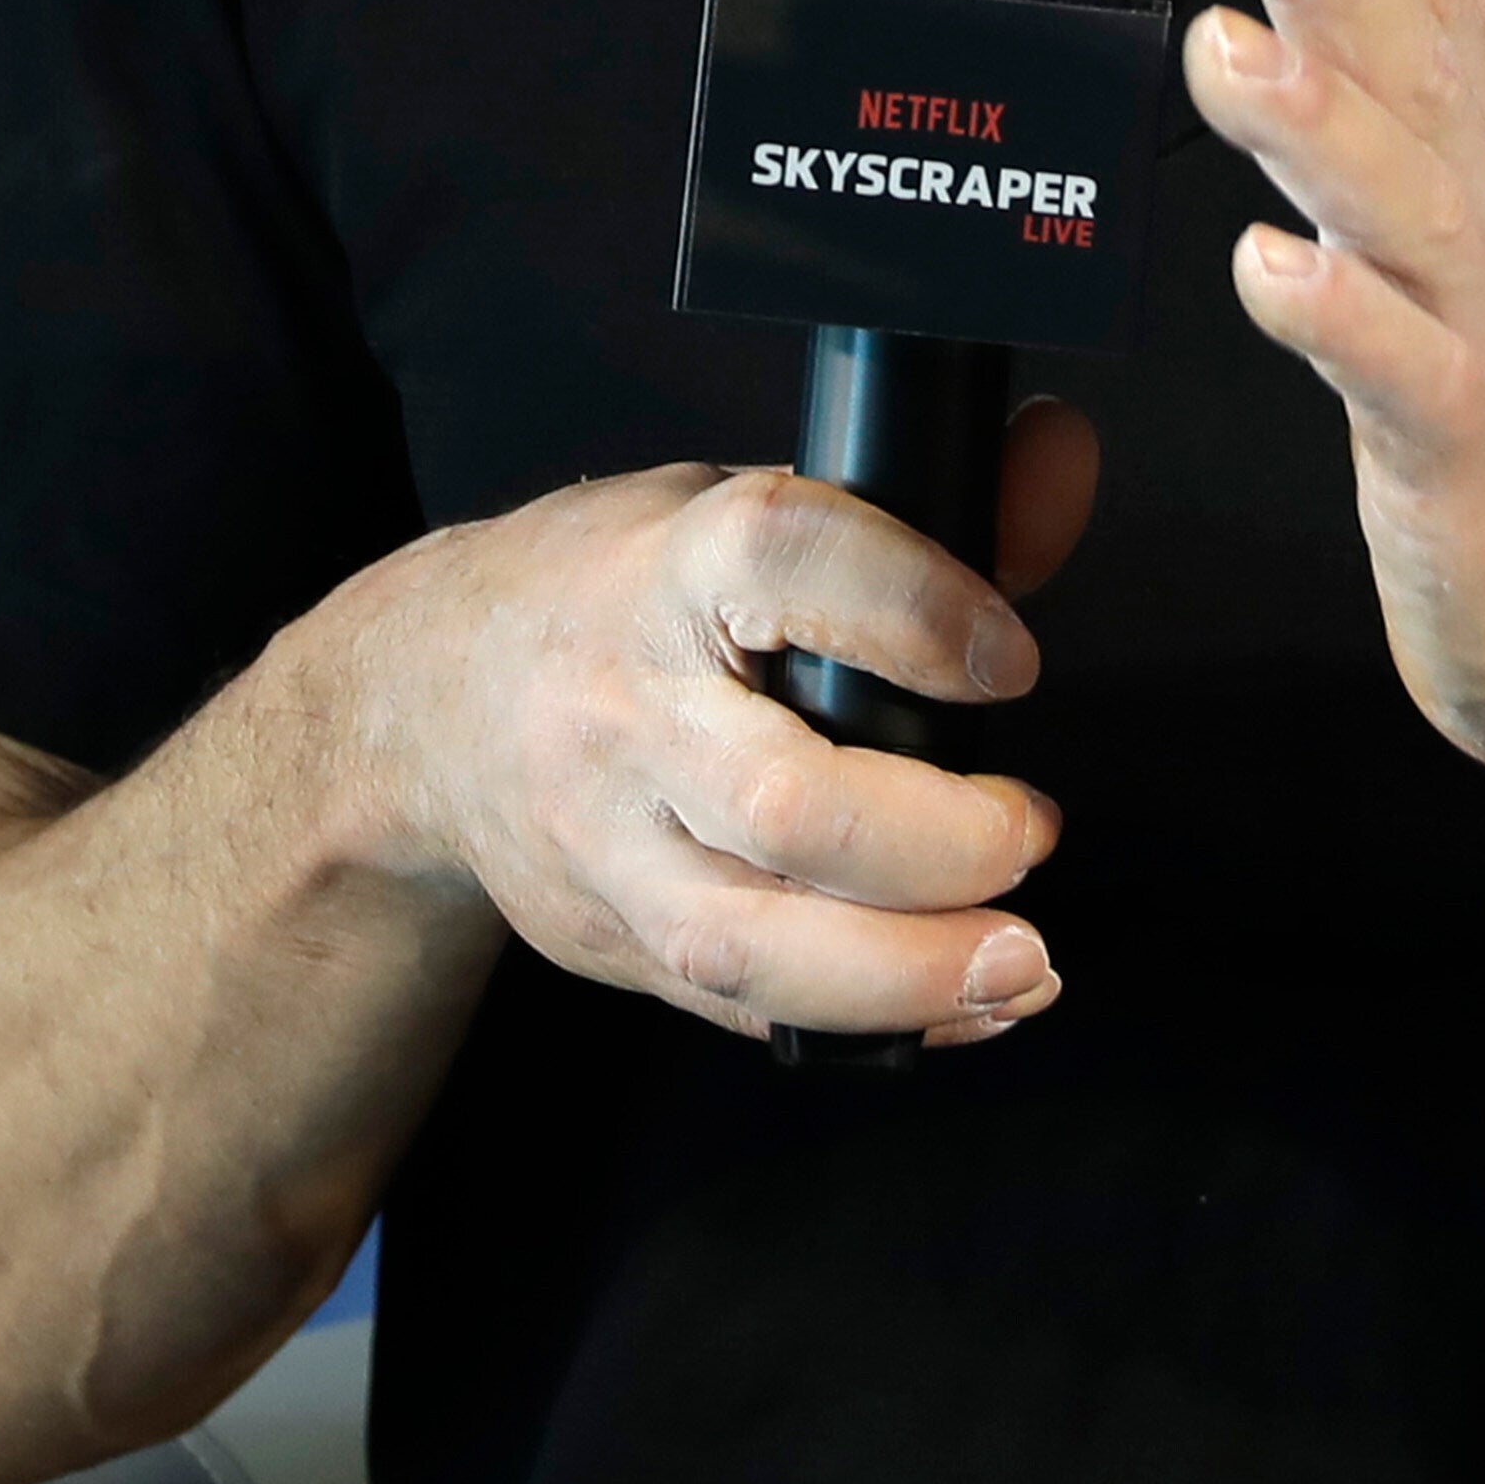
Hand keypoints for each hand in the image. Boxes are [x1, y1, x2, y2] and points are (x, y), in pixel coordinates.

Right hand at [331, 405, 1095, 1043]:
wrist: (422, 707)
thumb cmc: (613, 593)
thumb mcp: (735, 509)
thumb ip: (918, 506)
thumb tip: (1062, 462)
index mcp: (664, 571)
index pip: (782, 563)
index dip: (914, 609)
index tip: (1011, 661)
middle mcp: (626, 713)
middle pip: (783, 805)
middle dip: (938, 843)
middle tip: (1031, 829)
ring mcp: (608, 845)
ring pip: (751, 942)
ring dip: (909, 972)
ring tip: (1021, 960)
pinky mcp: (612, 940)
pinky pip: (748, 1007)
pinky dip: (876, 1020)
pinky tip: (965, 1004)